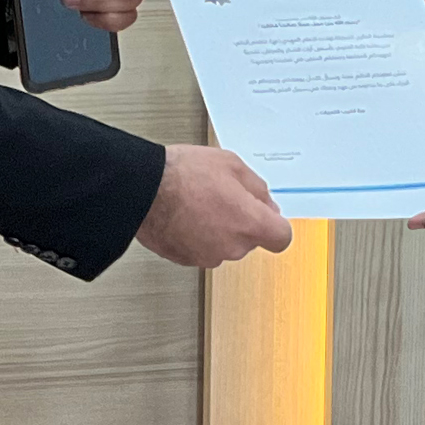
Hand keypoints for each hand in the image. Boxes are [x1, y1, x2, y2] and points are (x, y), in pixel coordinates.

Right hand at [135, 144, 293, 268]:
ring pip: (226, 245)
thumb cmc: (182, 175)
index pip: (281, 238)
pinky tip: (187, 214)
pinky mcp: (186, 260)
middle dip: (242, 221)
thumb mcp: (232, 164)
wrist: (143, 190)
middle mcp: (232, 247)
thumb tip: (265, 200)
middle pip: (250, 240)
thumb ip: (257, 187)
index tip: (267, 216)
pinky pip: (202, 249)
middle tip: (224, 196)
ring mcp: (208, 256)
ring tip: (201, 203)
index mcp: (249, 223)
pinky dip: (199, 236)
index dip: (275, 224)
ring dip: (219, 229)